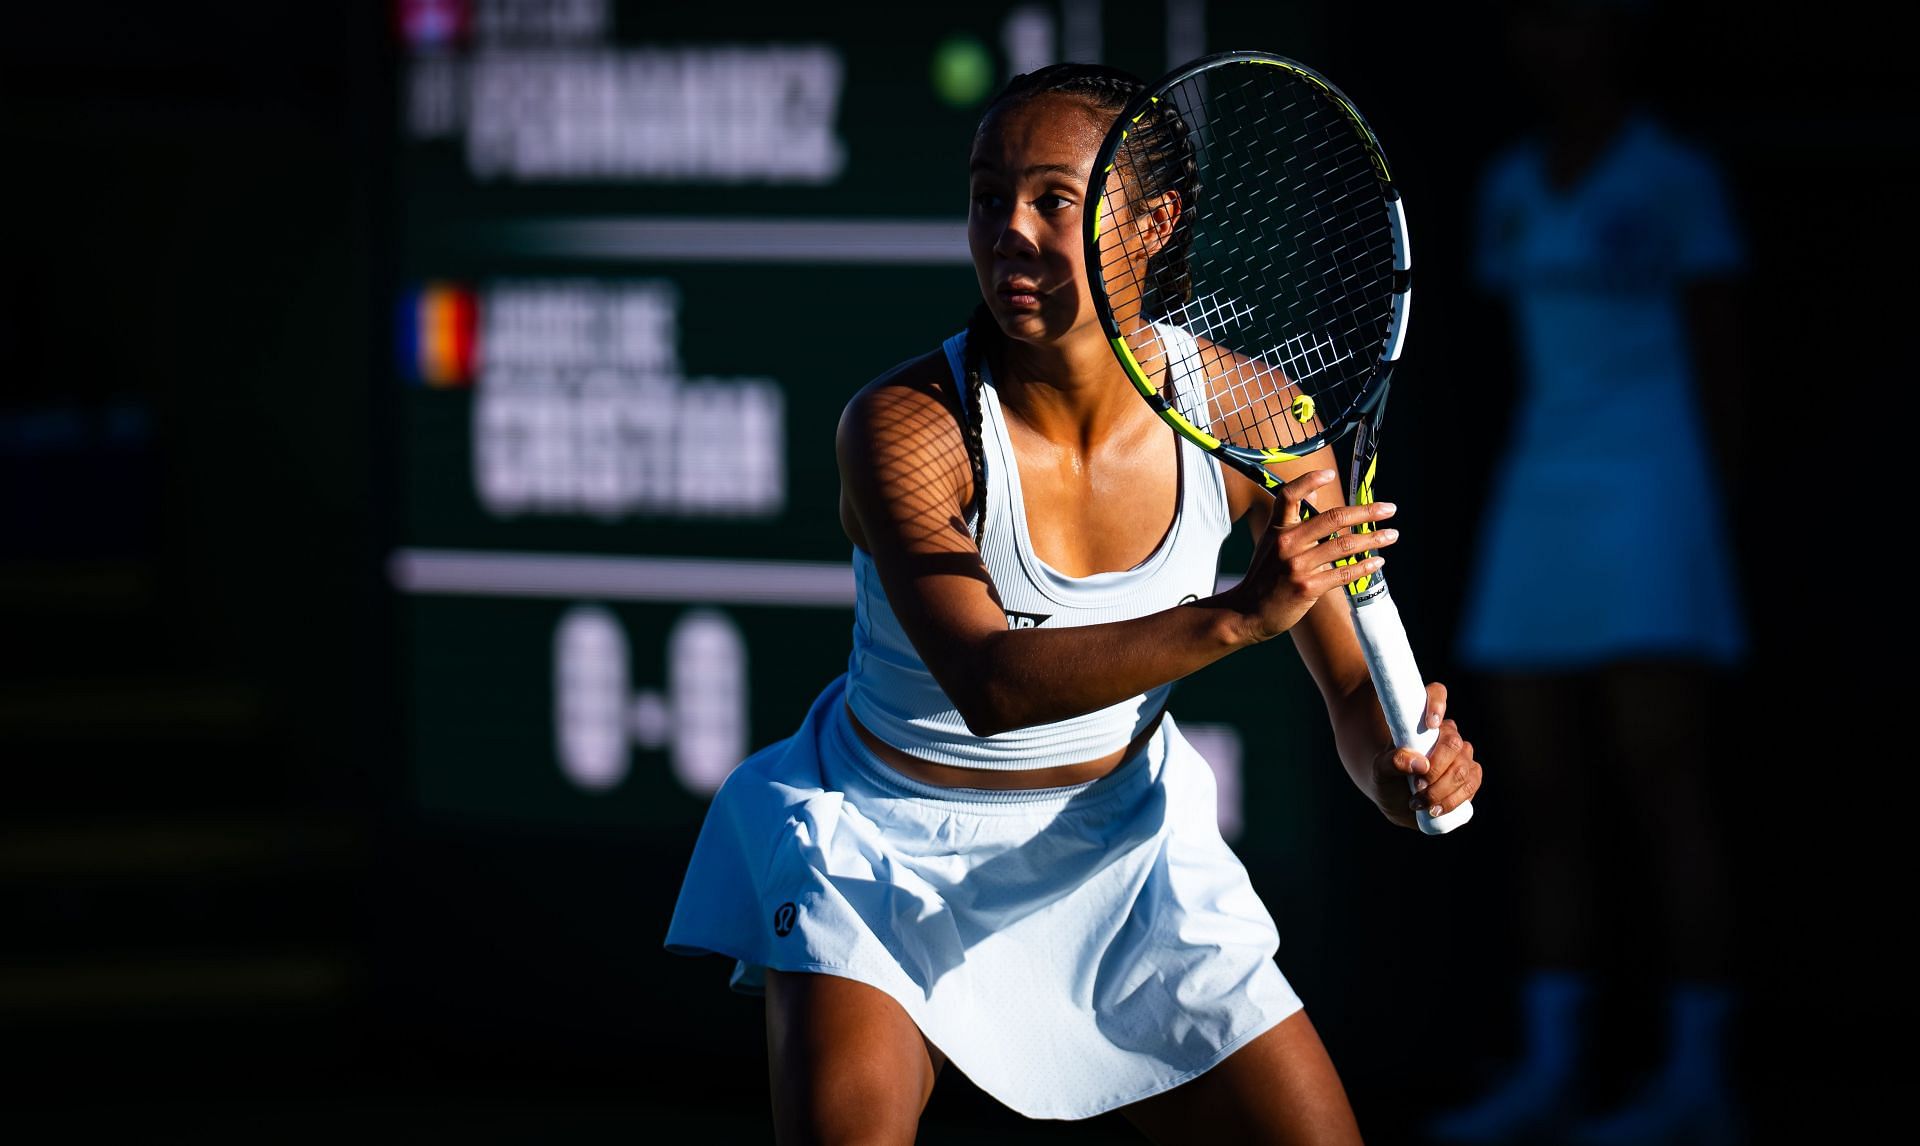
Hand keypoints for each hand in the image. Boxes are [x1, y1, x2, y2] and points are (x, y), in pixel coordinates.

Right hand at [1231, 469, 1399, 642]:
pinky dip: (1364, 567)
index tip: (1329, 474)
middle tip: (1389, 509)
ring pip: (1344, 546)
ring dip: (1373, 539)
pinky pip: (1343, 574)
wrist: (1247, 612)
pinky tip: (1377, 562)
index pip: (1289, 496)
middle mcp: (1287, 544)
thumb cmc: (1264, 576)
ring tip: (1391, 535)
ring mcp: (1297, 566)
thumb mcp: (1271, 542)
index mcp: (1278, 529)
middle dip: (1366, 512)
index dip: (1308, 481)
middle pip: (1332, 518)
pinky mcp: (1307, 588)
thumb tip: (1313, 490)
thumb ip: (1293, 518)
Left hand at [1373, 682, 1481, 829]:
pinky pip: (1472, 783)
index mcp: (1423, 720)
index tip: (1430, 723)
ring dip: (1442, 788)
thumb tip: (1419, 763)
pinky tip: (1436, 808)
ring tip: (1420, 802)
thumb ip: (1392, 762)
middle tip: (1416, 786)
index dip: (1436, 703)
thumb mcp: (1379, 770)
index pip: (1436, 694)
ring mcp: (1461, 755)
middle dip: (1436, 768)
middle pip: (1452, 743)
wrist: (1397, 799)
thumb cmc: (1387, 776)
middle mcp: (1446, 734)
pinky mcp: (1470, 776)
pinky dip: (1455, 798)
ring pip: (1463, 767)